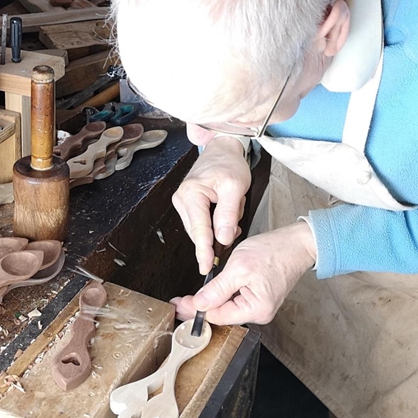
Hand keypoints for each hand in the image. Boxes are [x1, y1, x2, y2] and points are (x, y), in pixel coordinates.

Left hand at [170, 222, 316, 325]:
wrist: (296, 243)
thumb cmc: (273, 252)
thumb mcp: (238, 268)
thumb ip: (217, 289)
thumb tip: (199, 304)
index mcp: (256, 309)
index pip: (217, 316)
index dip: (195, 310)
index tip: (178, 304)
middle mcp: (259, 313)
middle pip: (221, 314)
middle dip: (199, 307)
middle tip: (178, 302)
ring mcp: (259, 306)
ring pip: (227, 307)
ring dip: (209, 300)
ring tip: (189, 298)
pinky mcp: (259, 297)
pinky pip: (235, 299)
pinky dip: (221, 295)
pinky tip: (209, 291)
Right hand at [173, 134, 250, 273]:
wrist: (222, 150)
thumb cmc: (228, 164)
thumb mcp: (235, 187)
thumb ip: (228, 214)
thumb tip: (223, 239)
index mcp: (191, 194)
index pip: (199, 229)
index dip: (204, 251)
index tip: (206, 267)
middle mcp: (182, 199)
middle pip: (198, 231)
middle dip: (218, 233)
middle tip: (234, 218)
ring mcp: (182, 202)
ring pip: (201, 228)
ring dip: (218, 226)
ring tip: (231, 206)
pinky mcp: (188, 204)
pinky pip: (202, 222)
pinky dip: (215, 222)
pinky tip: (224, 210)